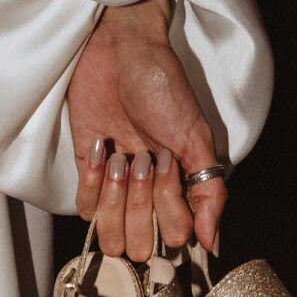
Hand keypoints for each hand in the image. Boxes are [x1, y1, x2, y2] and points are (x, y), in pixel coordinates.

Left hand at [66, 0, 226, 259]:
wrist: (121, 50)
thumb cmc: (163, 87)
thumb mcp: (196, 138)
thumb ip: (210, 194)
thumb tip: (211, 243)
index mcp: (179, 193)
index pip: (174, 239)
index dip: (168, 207)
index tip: (168, 161)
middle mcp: (148, 199)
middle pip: (140, 246)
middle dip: (140, 206)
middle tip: (143, 158)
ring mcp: (116, 190)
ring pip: (110, 237)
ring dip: (114, 199)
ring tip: (121, 158)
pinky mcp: (86, 175)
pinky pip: (85, 209)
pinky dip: (90, 181)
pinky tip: (101, 148)